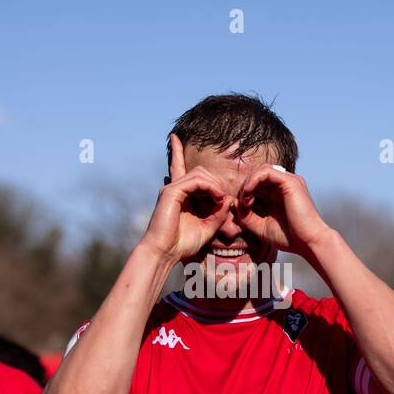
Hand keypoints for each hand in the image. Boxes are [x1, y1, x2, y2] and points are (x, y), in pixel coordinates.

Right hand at [139, 134, 233, 261]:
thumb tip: (228, 199)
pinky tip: (216, 198)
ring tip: (220, 200)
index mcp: (179, 195)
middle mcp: (174, 188)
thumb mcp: (207, 227)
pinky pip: (196, 180)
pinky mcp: (171, 192)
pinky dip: (210, 187)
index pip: (179, 166)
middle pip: (199, 171)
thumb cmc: (183, 243)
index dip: (177, 151)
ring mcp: (172, 188)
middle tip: (222, 200)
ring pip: (199, 173)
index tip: (178, 140)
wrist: (165, 253)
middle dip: (215, 182)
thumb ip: (218, 213)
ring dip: (215, 185)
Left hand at [234, 164, 332, 260]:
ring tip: (246, 201)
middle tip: (242, 206)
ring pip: (261, 170)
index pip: (257, 185)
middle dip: (245, 188)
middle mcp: (284, 186)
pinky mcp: (290, 181)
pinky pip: (266, 172)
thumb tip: (232, 204)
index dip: (244, 194)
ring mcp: (288, 181)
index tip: (241, 210)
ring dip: (248, 183)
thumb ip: (246, 217)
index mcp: (279, 195)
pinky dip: (253, 180)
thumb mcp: (261, 227)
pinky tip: (248, 193)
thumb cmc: (289, 238)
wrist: (309, 242)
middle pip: (257, 175)